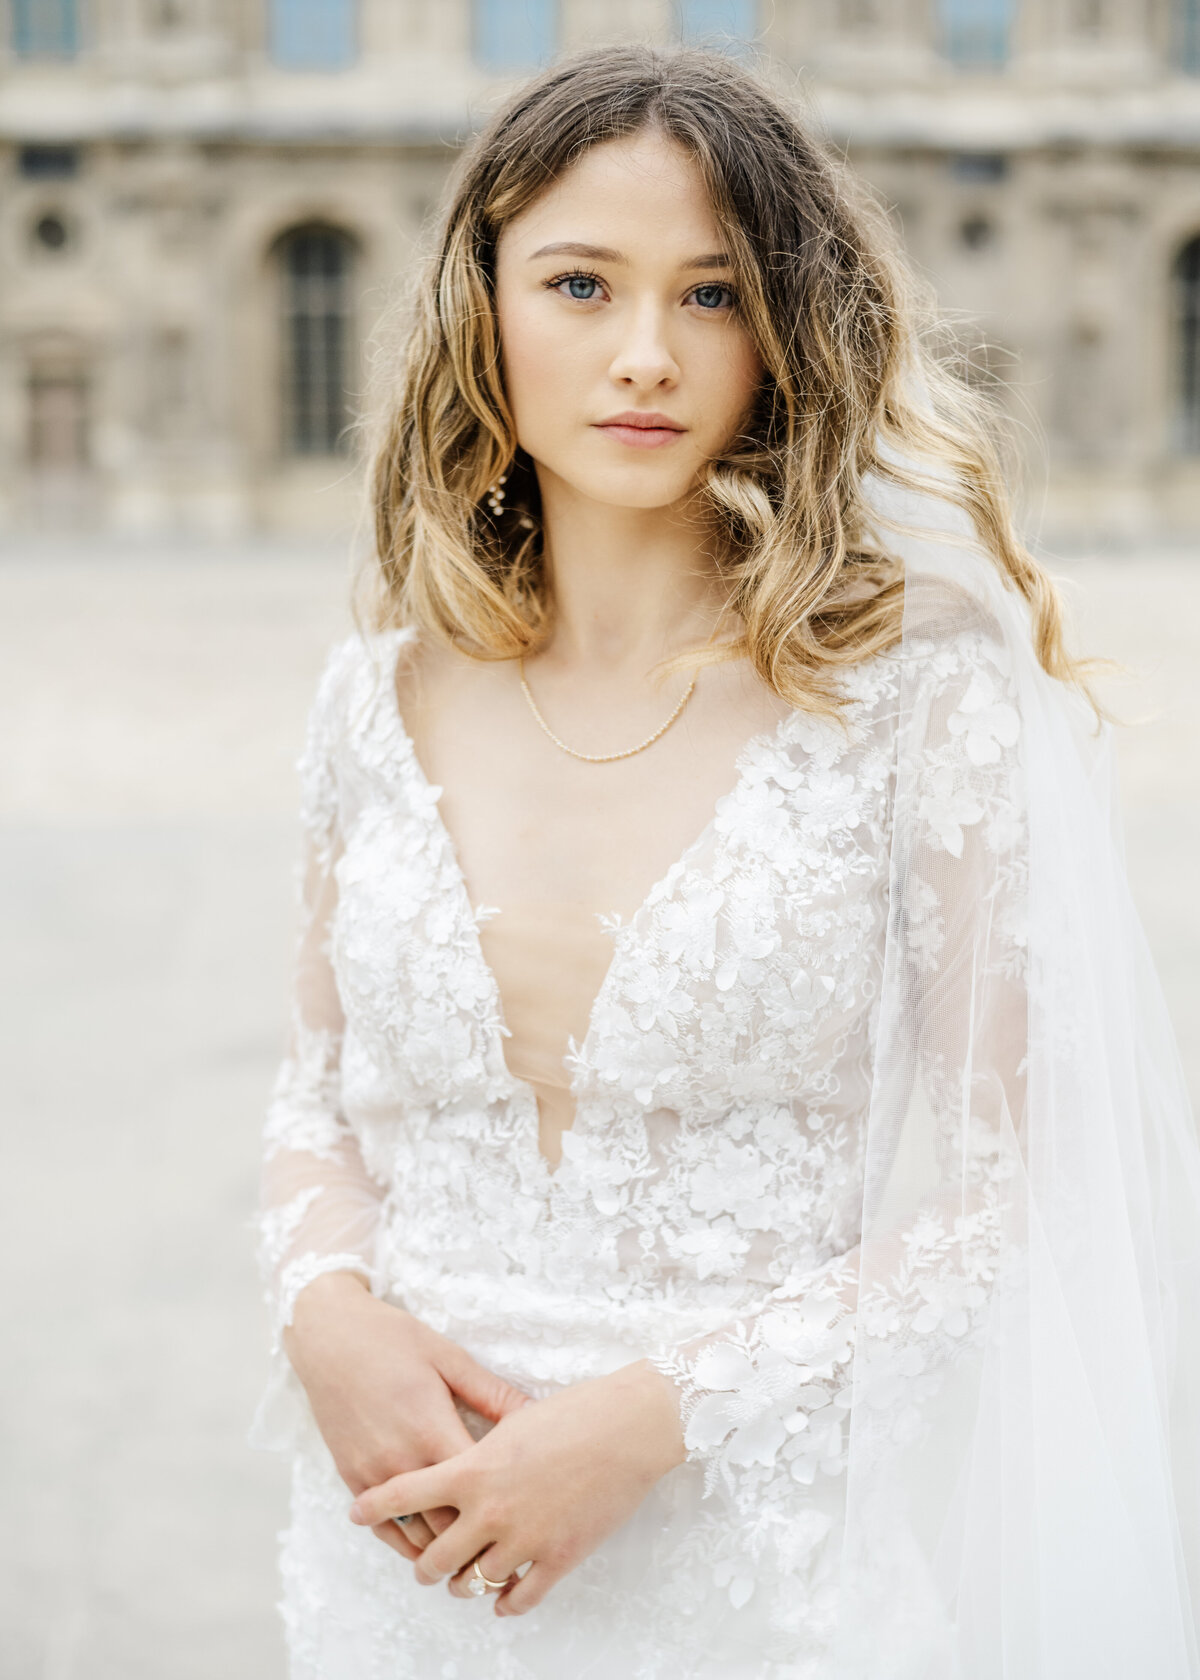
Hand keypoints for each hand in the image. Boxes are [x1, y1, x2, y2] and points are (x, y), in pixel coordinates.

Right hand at [283, 1272, 529, 1564]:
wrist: (329, 1337)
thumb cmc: (394, 1340)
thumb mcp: (449, 1358)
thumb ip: (492, 1393)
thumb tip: (536, 1413)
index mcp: (432, 1429)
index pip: (477, 1490)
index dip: (506, 1504)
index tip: (531, 1511)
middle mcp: (402, 1461)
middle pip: (449, 1524)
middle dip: (480, 1538)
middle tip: (511, 1545)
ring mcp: (373, 1474)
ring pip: (416, 1535)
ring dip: (445, 1549)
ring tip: (477, 1555)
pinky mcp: (352, 1478)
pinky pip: (383, 1528)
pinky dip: (409, 1544)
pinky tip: (432, 1548)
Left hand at [348, 1358, 686, 1614]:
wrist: (627, 1428)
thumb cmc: (573, 1411)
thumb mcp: (513, 1419)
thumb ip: (479, 1444)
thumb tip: (459, 1456)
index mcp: (472, 1469)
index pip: (405, 1494)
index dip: (376, 1507)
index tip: (358, 1513)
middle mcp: (489, 1510)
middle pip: (432, 1556)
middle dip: (423, 1563)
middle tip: (424, 1562)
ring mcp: (523, 1538)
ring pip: (471, 1583)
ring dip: (460, 1586)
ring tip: (460, 1581)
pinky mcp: (557, 1558)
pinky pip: (518, 1598)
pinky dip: (504, 1602)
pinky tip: (501, 1597)